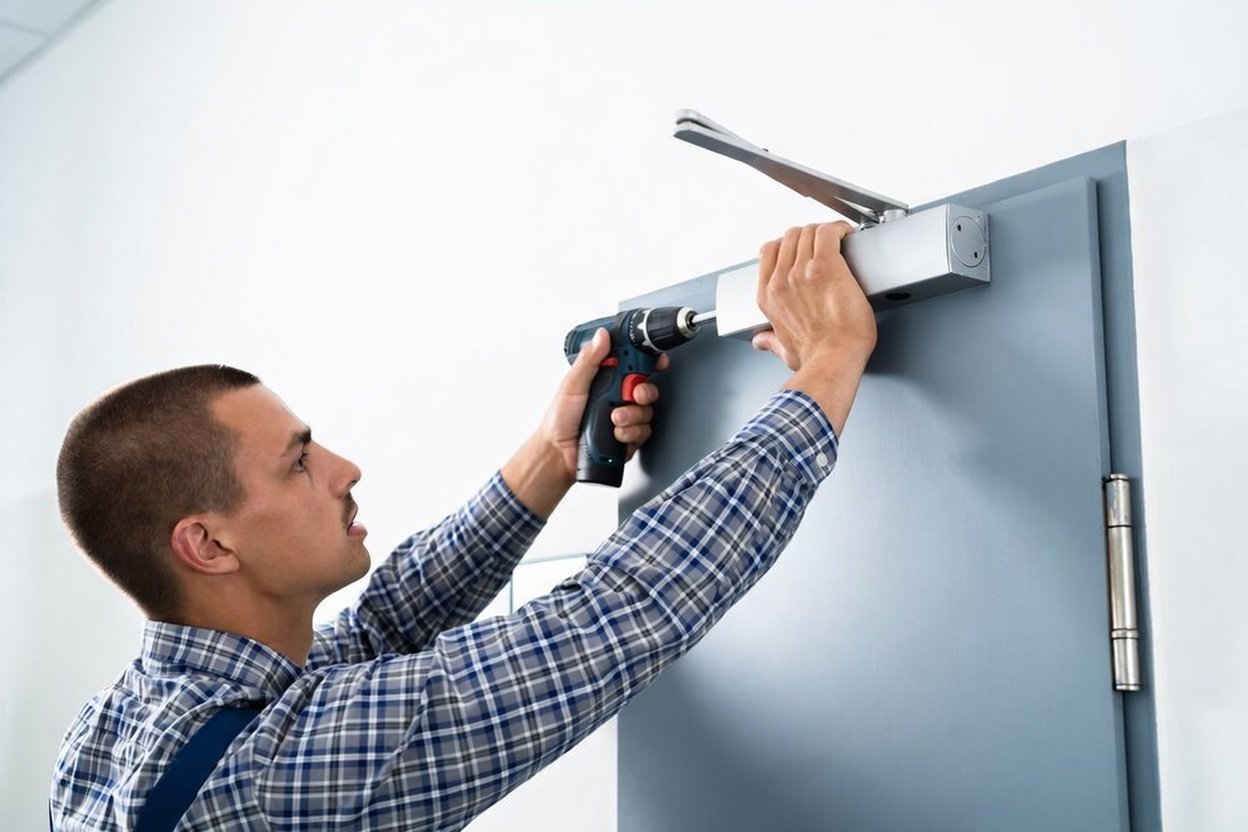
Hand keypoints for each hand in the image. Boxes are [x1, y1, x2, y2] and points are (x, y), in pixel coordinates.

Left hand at [544, 328, 667, 476]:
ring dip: (631, 416)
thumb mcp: (572, 384)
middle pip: (647, 388)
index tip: (657, 361)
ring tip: (613, 419)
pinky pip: (643, 432)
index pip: (634, 365)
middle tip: (634, 394)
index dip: (650, 362)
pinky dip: (630, 433)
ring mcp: (626, 418)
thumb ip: (589, 360)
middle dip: (644, 392)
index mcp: (607, 380)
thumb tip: (602, 336)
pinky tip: (615, 434)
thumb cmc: (560, 420)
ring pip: (646, 412)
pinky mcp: (629, 438)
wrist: (559, 454)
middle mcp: (619, 397)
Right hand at [751, 221, 876, 435]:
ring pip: (808, 232)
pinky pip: (827, 233)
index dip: (786, 245)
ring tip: (837, 239)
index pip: (768, 251)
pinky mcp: (826, 267)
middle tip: (823, 243)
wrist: (833, 360)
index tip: (800, 249)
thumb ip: (769, 341)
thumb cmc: (814, 357)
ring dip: (824, 231)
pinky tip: (846, 235)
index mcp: (769, 296)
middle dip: (808, 236)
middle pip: (790, 237)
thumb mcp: (783, 349)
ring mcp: (802, 272)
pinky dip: (838, 229)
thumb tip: (760, 341)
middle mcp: (781, 280)